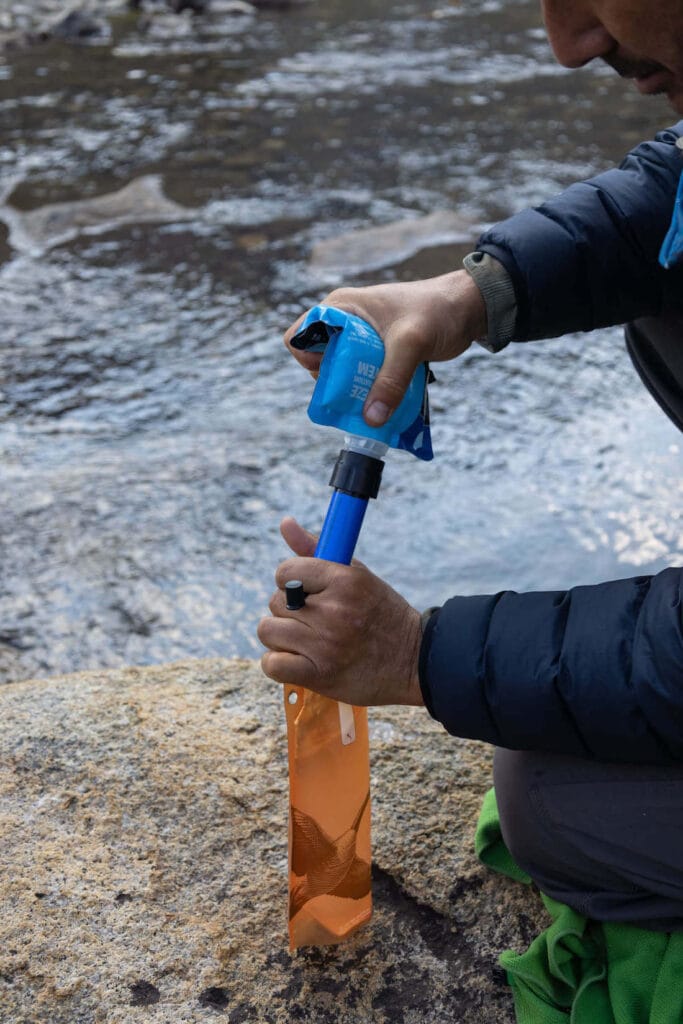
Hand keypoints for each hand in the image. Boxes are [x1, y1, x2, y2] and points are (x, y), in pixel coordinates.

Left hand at [258, 517, 423, 706]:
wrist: (412, 661)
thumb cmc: (380, 613)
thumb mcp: (356, 574)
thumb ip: (316, 548)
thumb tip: (285, 522)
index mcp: (344, 580)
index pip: (286, 571)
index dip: (290, 580)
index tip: (304, 591)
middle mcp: (334, 611)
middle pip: (275, 602)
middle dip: (288, 609)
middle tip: (312, 618)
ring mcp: (325, 644)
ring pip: (269, 631)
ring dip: (281, 636)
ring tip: (303, 639)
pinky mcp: (319, 674)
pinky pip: (272, 664)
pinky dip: (277, 664)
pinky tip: (295, 660)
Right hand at [284, 269, 485, 425]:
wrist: (470, 308)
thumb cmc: (438, 311)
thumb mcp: (411, 344)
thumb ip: (390, 380)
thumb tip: (371, 418)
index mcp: (340, 307)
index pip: (299, 337)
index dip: (309, 361)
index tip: (335, 375)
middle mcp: (345, 322)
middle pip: (319, 362)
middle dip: (335, 384)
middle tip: (359, 395)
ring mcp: (360, 338)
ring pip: (342, 374)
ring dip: (355, 391)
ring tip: (376, 400)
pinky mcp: (377, 353)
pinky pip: (362, 377)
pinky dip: (371, 391)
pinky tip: (386, 401)